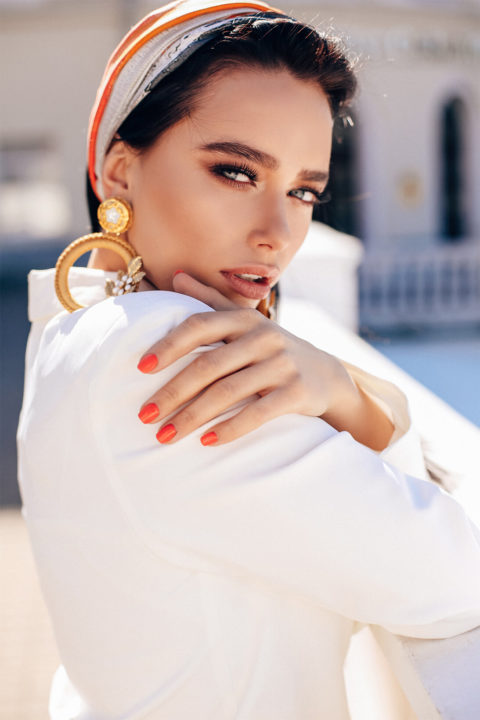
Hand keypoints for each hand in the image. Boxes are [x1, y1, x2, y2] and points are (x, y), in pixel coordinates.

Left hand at [136, 272, 360, 445]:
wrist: (327, 375)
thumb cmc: (272, 349)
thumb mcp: (246, 322)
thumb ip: (211, 300)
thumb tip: (176, 275)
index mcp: (245, 319)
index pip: (200, 326)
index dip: (169, 345)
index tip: (141, 368)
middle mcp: (264, 337)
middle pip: (209, 365)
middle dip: (173, 392)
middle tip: (144, 415)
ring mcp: (282, 364)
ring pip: (229, 392)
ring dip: (193, 417)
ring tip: (166, 436)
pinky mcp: (297, 392)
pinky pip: (258, 413)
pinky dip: (231, 428)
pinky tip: (207, 442)